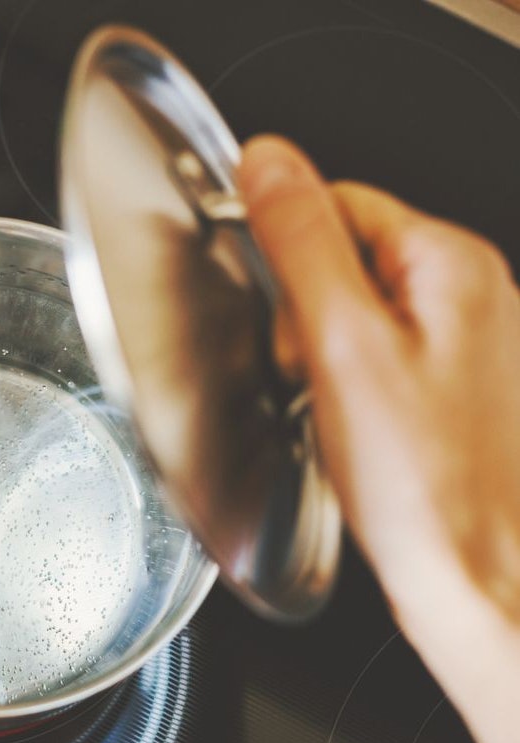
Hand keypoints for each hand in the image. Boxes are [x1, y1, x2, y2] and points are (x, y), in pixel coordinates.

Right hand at [237, 136, 519, 742]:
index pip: (336, 203)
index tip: (285, 320)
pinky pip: (382, 360)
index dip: (289, 259)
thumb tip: (267, 161)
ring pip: (360, 315)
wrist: (478, 578)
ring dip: (328, 357)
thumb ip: (302, 242)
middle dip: (307, 315)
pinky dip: (355, 387)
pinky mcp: (461, 389)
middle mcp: (477, 293)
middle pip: (347, 259)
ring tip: (341, 413)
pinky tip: (361, 431)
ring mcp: (474, 343)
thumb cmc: (424, 483)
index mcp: (451, 263)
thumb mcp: (341, 346)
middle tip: (313, 377)